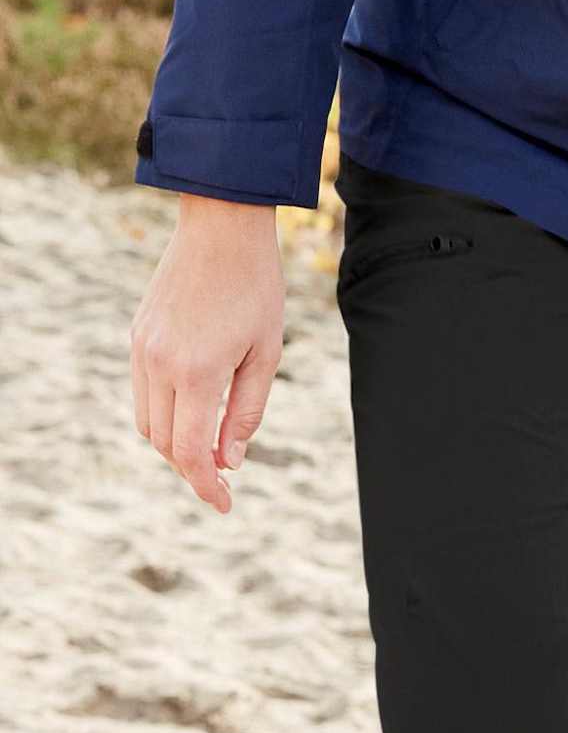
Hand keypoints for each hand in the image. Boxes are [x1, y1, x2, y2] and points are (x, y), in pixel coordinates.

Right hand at [131, 195, 286, 511]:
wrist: (221, 228)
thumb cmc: (256, 288)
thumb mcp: (266, 354)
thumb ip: (246, 412)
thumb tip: (230, 460)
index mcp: (197, 373)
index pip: (190, 453)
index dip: (206, 486)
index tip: (225, 504)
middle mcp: (160, 365)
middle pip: (165, 443)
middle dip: (192, 467)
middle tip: (224, 477)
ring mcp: (142, 350)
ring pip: (148, 421)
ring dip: (174, 442)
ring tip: (209, 444)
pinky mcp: (137, 336)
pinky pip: (142, 392)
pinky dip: (163, 412)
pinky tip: (192, 409)